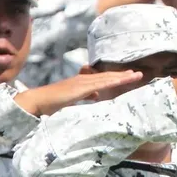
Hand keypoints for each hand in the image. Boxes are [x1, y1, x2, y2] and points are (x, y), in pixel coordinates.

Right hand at [14, 71, 143, 116]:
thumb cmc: (53, 102)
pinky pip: (100, 84)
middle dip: (123, 75)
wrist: (38, 101)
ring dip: (122, 77)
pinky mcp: (81, 87)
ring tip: (135, 76)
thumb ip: (86, 96)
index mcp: (83, 82)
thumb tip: (96, 95)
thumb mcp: (74, 99)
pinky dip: (112, 82)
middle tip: (138, 74)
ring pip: (107, 78)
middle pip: (108, 76)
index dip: (117, 77)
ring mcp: (83, 82)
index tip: (129, 77)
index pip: (104, 79)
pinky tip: (121, 81)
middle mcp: (84, 79)